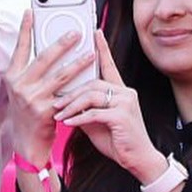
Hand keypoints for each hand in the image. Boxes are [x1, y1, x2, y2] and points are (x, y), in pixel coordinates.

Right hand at [4, 12, 94, 169]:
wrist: (26, 142)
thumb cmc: (27, 113)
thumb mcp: (23, 90)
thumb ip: (31, 71)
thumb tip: (50, 50)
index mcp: (12, 77)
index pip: (19, 48)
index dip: (24, 29)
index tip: (30, 11)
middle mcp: (19, 85)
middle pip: (43, 58)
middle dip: (61, 43)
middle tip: (77, 32)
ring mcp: (32, 98)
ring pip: (59, 75)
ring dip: (78, 63)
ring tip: (91, 53)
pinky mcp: (45, 111)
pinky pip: (67, 94)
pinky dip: (81, 86)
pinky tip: (92, 79)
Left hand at [52, 31, 164, 177]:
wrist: (137, 159)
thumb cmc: (117, 140)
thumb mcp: (97, 121)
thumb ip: (85, 107)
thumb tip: (66, 101)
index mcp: (121, 90)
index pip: (109, 65)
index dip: (102, 48)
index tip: (95, 32)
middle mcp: (125, 92)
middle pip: (92, 83)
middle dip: (71, 93)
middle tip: (54, 102)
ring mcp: (125, 103)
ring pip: (91, 96)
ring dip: (71, 105)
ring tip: (58, 113)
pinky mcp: (122, 116)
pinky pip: (94, 113)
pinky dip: (78, 118)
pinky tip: (67, 123)